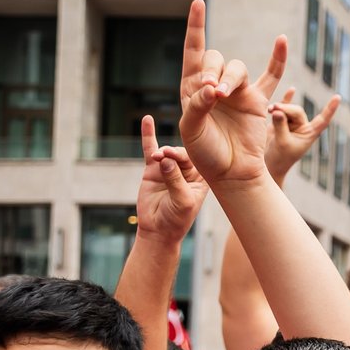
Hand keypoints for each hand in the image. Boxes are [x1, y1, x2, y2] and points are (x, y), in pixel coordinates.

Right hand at [135, 116, 205, 242]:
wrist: (158, 230)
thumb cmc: (177, 219)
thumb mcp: (182, 202)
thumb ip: (175, 181)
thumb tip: (164, 160)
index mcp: (202, 177)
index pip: (196, 160)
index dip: (185, 155)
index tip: (172, 155)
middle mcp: (188, 169)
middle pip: (181, 153)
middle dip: (172, 153)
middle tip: (163, 156)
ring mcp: (170, 168)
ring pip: (166, 152)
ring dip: (161, 152)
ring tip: (156, 158)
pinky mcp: (153, 169)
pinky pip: (150, 149)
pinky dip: (148, 135)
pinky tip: (147, 119)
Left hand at [176, 0, 273, 189]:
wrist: (231, 172)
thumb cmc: (206, 154)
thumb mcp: (191, 129)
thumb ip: (198, 104)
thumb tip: (214, 88)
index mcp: (192, 88)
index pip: (193, 50)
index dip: (196, 26)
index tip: (198, 2)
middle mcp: (215, 85)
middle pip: (214, 58)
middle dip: (212, 71)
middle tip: (211, 93)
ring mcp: (238, 91)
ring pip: (237, 68)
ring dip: (230, 78)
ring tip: (223, 96)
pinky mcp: (258, 100)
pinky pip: (271, 75)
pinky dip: (277, 58)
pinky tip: (282, 40)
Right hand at [265, 85, 341, 184]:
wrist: (269, 165)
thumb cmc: (280, 158)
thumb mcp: (282, 142)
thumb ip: (281, 126)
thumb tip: (278, 110)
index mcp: (309, 134)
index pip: (322, 120)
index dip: (330, 109)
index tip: (338, 97)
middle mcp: (303, 127)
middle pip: (297, 111)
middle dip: (286, 109)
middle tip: (273, 110)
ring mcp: (292, 124)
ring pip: (288, 109)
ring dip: (280, 107)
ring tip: (269, 109)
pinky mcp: (280, 121)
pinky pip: (285, 106)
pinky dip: (287, 99)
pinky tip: (292, 89)